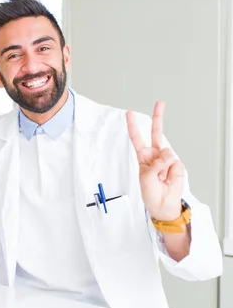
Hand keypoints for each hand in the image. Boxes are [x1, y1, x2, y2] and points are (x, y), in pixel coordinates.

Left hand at [126, 101, 183, 220]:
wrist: (163, 204)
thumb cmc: (150, 192)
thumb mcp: (146, 178)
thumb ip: (156, 164)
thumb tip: (169, 154)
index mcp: (143, 157)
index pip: (137, 138)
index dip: (133, 126)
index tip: (129, 113)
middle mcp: (155, 155)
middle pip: (156, 133)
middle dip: (158, 117)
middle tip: (160, 102)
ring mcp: (167, 159)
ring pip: (166, 152)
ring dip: (163, 166)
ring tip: (161, 178)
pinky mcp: (177, 165)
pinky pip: (174, 163)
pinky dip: (171, 172)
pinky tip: (169, 179)